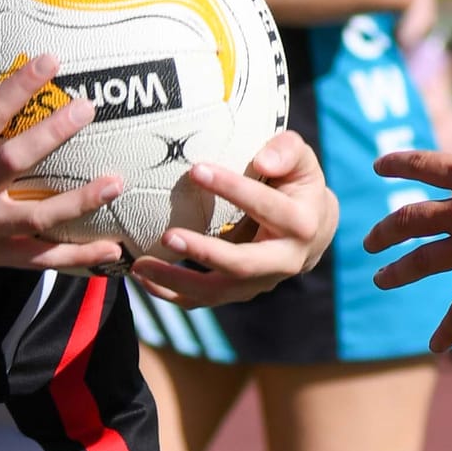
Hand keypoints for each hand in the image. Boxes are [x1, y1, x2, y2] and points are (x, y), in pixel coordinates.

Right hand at [0, 30, 127, 283]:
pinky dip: (75, 257)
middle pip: (14, 162)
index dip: (18, 88)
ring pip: (37, 219)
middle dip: (52, 135)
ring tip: (118, 181)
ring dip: (79, 202)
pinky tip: (111, 247)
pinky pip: (39, 259)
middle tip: (88, 108)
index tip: (51, 61)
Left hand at [127, 132, 337, 306]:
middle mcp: (284, 261)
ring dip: (177, 280)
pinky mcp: (239, 292)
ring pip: (218, 291)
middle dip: (204, 252)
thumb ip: (287, 150)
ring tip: (140, 265)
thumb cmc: (297, 184)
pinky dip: (171, 294)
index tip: (196, 170)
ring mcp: (260, 282)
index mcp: (300, 224)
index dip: (232, 189)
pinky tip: (144, 280)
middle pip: (243, 264)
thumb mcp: (301, 160)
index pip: (266, 207)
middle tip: (168, 236)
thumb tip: (263, 161)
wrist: (311, 231)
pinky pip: (203, 300)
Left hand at [363, 85, 451, 351]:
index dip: (396, 163)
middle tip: (370, 242)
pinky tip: (434, 346)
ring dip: (396, 273)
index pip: (421, 165)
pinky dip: (447, 330)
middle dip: (384, 231)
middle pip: (407, 220)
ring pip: (420, 263)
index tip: (378, 166)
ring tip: (381, 280)